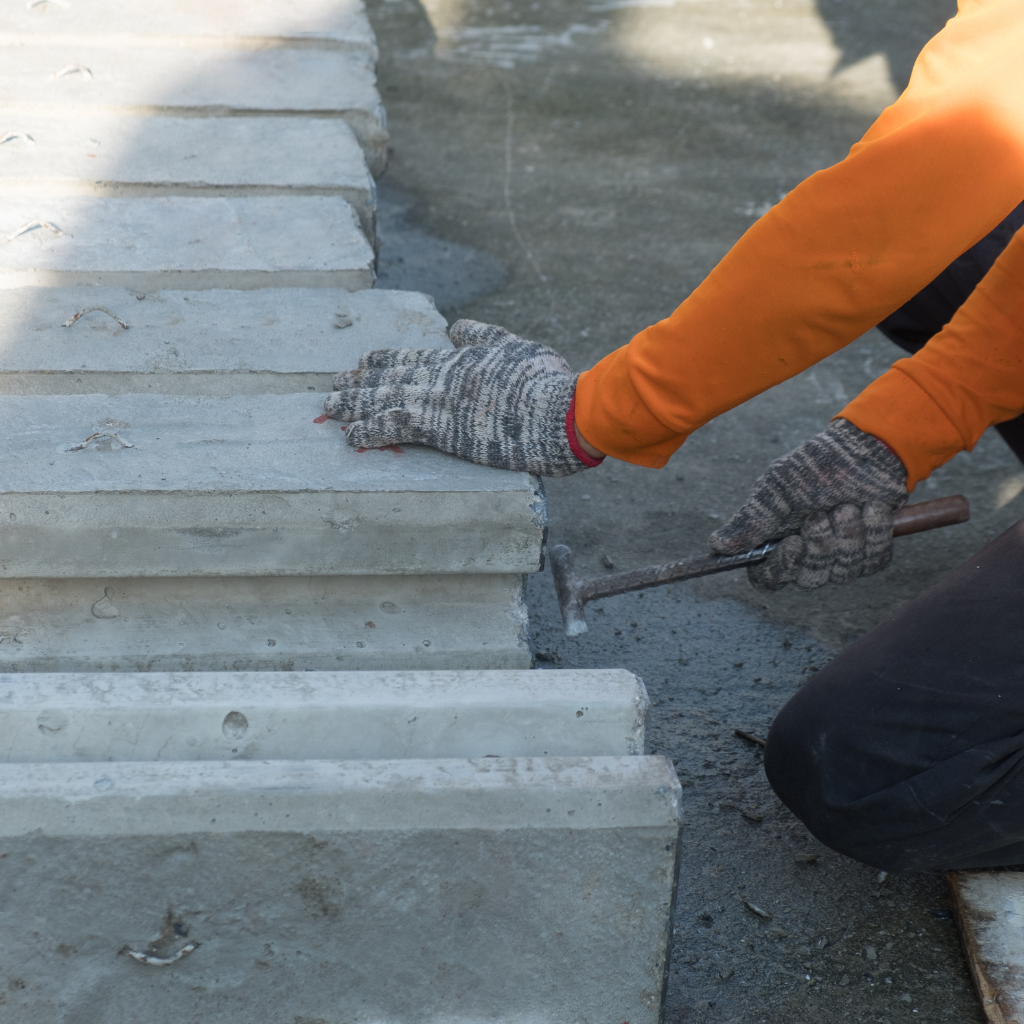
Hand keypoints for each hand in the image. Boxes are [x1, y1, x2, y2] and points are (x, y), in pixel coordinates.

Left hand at [324, 319, 596, 475]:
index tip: (360, 362)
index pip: (409, 357)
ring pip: (382, 400)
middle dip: (358, 383)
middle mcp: (439, 377)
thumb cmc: (543, 381)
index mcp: (457, 358)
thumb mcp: (515, 346)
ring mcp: (436, 402)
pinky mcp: (439, 430)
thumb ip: (484, 335)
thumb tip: (456, 327)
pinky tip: (350, 436)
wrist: (553, 411)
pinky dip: (369, 430)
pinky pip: (393, 428)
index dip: (381, 361)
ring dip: (354, 405)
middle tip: (333, 388)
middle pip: (388, 378)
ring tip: (330, 409)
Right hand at [709, 419, 907, 590]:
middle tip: (823, 513)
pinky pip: (874, 561)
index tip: (793, 543)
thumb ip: (752, 520)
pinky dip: (875, 533)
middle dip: (821, 545)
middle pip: (809, 579)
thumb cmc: (816, 466)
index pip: (767, 578)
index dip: (780, 569)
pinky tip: (872, 509)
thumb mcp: (778, 489)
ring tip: (849, 505)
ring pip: (844, 573)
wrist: (866, 449)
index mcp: (776, 541)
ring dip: (850, 534)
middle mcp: (806, 554)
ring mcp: (840, 556)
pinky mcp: (871, 552)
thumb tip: (717, 545)